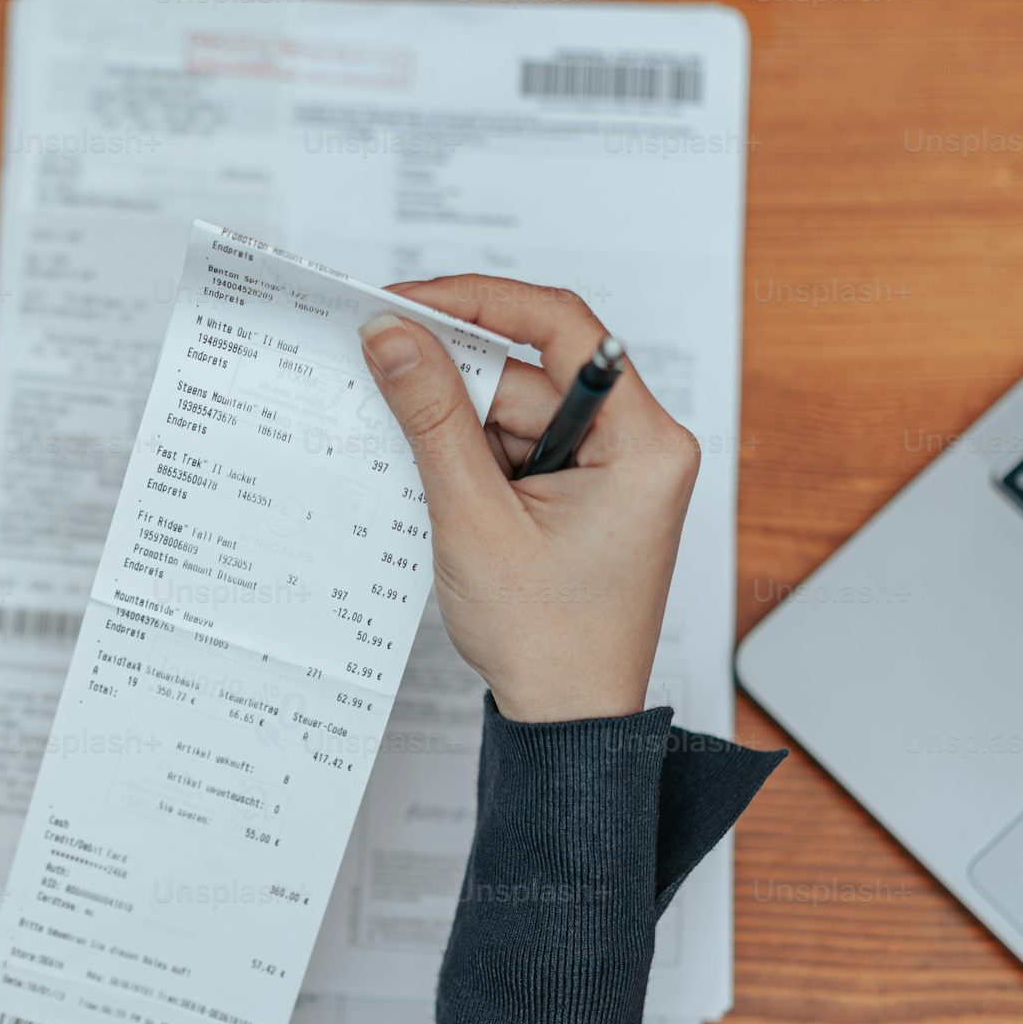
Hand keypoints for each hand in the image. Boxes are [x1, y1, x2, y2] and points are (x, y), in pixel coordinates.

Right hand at [359, 276, 699, 723]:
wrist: (567, 721)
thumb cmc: (548, 640)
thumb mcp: (474, 519)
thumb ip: (432, 417)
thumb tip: (394, 335)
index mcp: (644, 442)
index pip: (563, 326)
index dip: (480, 301)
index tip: (408, 303)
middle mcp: (639, 444)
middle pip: (528, 373)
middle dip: (454, 391)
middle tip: (379, 385)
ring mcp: (611, 469)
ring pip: (512, 411)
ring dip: (456, 437)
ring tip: (426, 489)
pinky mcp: (582, 492)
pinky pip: (515, 447)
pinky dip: (469, 462)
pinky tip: (440, 495)